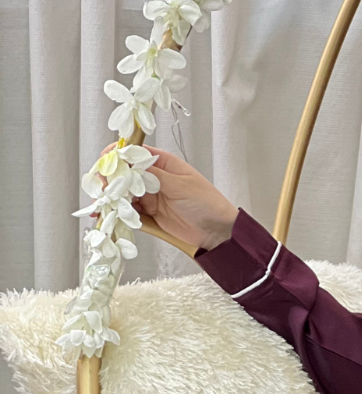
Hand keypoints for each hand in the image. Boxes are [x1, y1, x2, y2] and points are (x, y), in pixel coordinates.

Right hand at [92, 142, 238, 249]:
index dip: (117, 156)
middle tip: (103, 188)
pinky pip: (130, 211)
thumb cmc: (207, 203)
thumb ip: (154, 175)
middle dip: (110, 179)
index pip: (133, 153)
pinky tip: (111, 214)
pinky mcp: (150, 214)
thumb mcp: (180, 185)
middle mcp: (153, 177)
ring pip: (124, 193)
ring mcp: (150, 196)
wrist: (218, 232)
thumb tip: (130, 164)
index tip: (106, 164)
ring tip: (104, 202)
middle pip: (124, 173)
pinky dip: (120, 213)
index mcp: (162, 163)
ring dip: (113, 197)